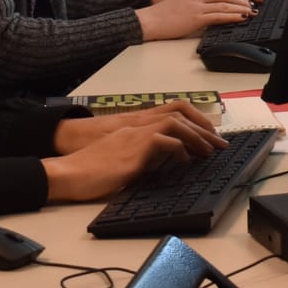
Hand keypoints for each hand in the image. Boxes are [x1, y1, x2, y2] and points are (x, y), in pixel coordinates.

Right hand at [42, 116, 220, 201]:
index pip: (172, 113)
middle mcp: (137, 126)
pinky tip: (185, 160)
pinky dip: (179, 149)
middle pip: (179, 115)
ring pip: (175, 124)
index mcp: (135, 127)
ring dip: (196, 136)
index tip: (209, 134)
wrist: (67, 174)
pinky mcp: (133, 150)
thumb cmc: (89, 172)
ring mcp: (135, 135)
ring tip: (209, 151)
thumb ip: (141, 156)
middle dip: (203, 128)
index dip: (194, 121)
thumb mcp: (121, 160)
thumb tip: (162, 165)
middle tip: (220, 143)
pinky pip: (164, 141)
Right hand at [135, 0, 263, 41]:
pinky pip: (219, 15)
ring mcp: (198, 5)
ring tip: (251, 12)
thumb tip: (217, 6)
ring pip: (226, 4)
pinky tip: (241, 18)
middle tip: (254, 5)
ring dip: (242, 8)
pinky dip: (233, 16)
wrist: (150, 20)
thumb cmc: (165, 13)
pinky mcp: (196, 17)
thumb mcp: (185, 0)